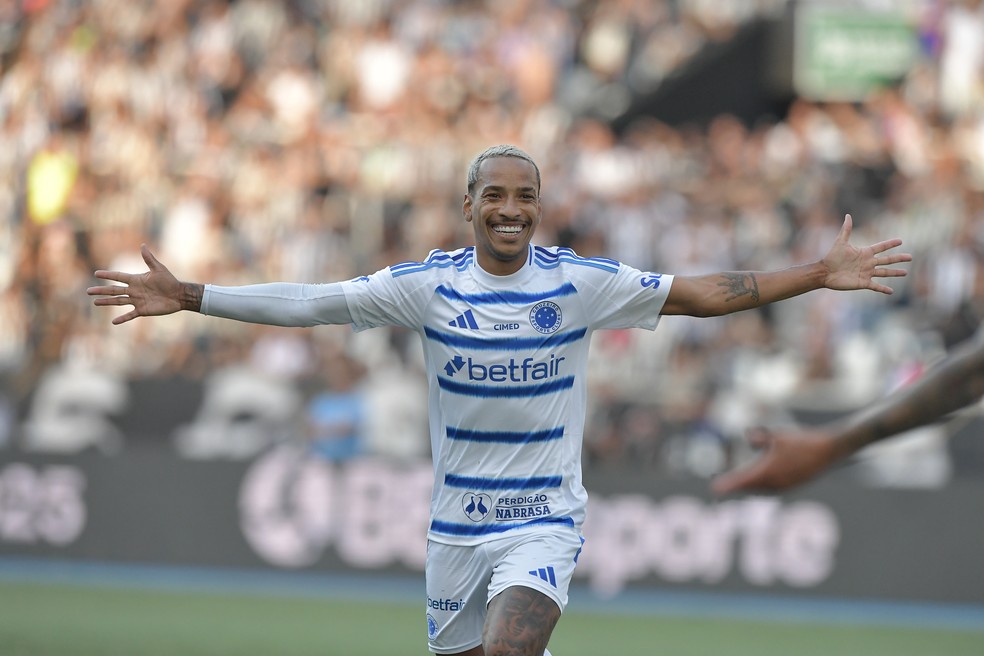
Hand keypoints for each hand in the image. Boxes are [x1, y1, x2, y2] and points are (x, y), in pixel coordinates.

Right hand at [87, 244, 185, 323]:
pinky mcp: (143, 310)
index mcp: (136, 280)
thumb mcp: (158, 269)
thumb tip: (143, 245)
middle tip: (89, 291)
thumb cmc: (170, 281)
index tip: (96, 273)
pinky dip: (122, 318)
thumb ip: (149, 259)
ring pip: (118, 301)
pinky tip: (113, 322)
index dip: (108, 275)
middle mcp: (134, 290)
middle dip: (101, 290)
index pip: (118, 277)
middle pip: (114, 290)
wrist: (179, 295)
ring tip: (95, 302)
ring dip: (107, 302)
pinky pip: (130, 315)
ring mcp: (137, 301)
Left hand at [711, 427, 839, 493]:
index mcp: (769, 472)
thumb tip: (748, 439)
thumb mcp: (777, 436)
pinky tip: (758, 483)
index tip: (715, 488)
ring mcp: (785, 486)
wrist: (829, 450)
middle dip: (736, 486)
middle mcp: (775, 483)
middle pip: (750, 488)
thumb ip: (759, 438)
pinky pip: (772, 489)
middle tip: (720, 486)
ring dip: (749, 487)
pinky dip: (761, 486)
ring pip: (761, 490)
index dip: (729, 484)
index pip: (743, 480)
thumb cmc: (803, 441)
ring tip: (737, 485)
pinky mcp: (793, 485)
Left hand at [821, 214, 910, 293]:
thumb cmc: (832, 257)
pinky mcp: (863, 283)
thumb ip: (846, 229)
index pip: (881, 247)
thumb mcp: (840, 242)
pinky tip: (891, 291)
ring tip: (905, 273)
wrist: (825, 272)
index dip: (890, 244)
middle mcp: (868, 263)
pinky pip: (876, 286)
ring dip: (895, 273)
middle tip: (910, 257)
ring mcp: (866, 273)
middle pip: (887, 260)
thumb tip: (848, 215)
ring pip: (884, 272)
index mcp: (865, 253)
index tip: (901, 240)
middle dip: (898, 258)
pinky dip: (884, 289)